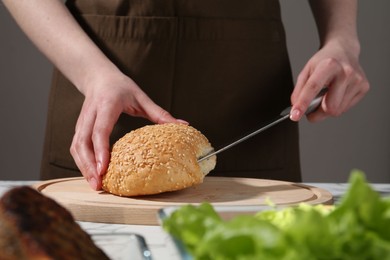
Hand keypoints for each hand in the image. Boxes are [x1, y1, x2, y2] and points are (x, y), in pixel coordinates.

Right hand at [70, 72, 186, 189]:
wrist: (98, 77)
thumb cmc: (121, 87)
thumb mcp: (142, 97)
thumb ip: (160, 113)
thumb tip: (183, 125)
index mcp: (106, 105)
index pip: (100, 130)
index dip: (100, 150)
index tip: (104, 168)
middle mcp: (90, 114)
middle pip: (83, 143)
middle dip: (89, 165)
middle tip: (98, 185)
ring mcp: (82, 122)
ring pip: (76, 147)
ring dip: (83, 167)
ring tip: (95, 185)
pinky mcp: (79, 128)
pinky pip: (77, 147)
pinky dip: (82, 163)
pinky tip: (91, 174)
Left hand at [290, 40, 368, 121]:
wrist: (344, 50)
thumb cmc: (324, 61)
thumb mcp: (306, 70)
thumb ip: (299, 90)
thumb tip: (296, 108)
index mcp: (328, 65)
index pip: (313, 88)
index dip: (302, 103)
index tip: (295, 115)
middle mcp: (346, 72)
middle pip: (330, 107)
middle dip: (317, 113)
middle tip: (311, 107)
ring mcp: (357, 80)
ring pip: (338, 111)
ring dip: (327, 109)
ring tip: (325, 96)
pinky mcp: (364, 87)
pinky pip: (345, 108)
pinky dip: (337, 106)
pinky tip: (336, 94)